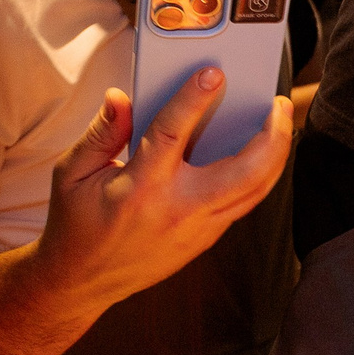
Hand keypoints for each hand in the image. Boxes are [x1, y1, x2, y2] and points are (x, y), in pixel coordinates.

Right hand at [31, 68, 292, 313]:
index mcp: (139, 186)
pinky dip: (259, 175)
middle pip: (244, 172)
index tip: (214, 72)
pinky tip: (263, 151)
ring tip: (281, 121)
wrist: (83, 282)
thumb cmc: (76, 221)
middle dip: (273, 136)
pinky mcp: (206, 239)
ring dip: (277, 155)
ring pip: (256, 190)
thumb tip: (120, 96)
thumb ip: (101, 133)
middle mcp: (177, 208)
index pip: (172, 134)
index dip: (193, 100)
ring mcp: (198, 228)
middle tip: (280, 103)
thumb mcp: (72, 173)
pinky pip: (243, 203)